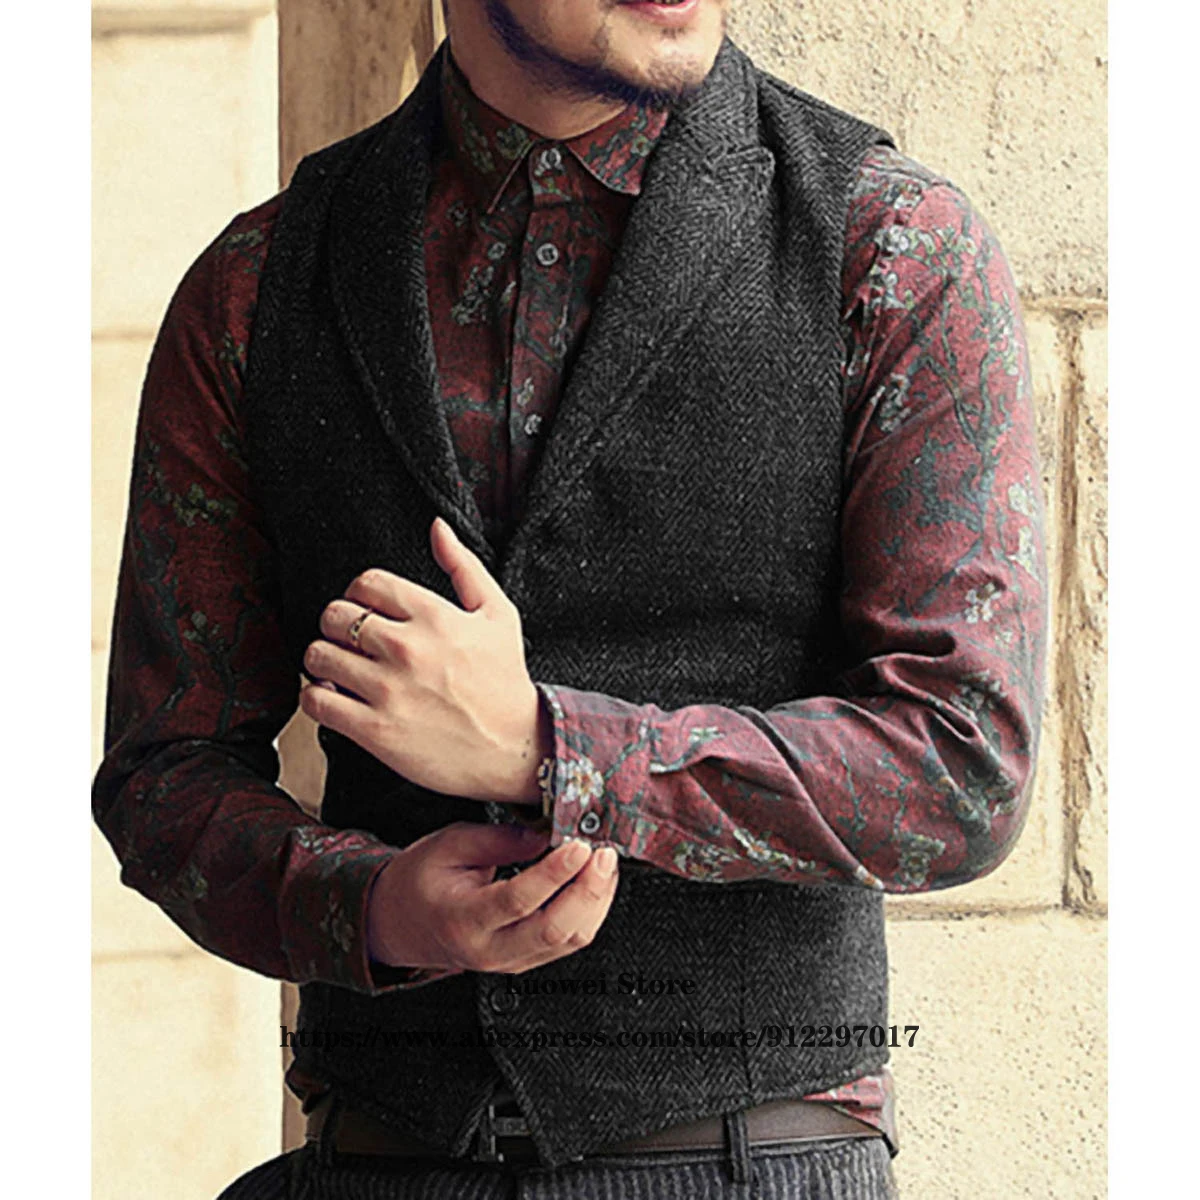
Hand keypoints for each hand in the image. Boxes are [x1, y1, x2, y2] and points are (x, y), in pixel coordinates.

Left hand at [299, 517, 549, 802]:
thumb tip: (437, 526)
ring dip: (323, 661)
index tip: (365, 612)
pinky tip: (337, 699)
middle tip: (350, 643)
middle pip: (333, 616)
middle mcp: (407, 648)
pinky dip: (317, 697)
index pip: (365, 583)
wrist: (514, 748)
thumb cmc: (505, 681)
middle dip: (336, 626)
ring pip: (318, 656)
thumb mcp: (498, 614)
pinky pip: (316, 702)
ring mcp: (388, 690)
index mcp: (434, 615)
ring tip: (341, 671)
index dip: (358, 594)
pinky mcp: (375, 730)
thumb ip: (463, 566)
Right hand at [368, 823, 619, 973]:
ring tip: (604, 863)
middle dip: (587, 890)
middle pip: (553, 930)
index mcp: (464, 918)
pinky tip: (593, 883)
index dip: (554, 873)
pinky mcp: (526, 960)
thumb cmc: (421, 881)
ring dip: (596, 901)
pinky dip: (589, 911)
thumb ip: (497, 839)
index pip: (517, 900)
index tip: (578, 845)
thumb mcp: (449, 845)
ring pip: (569, 940)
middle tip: (602, 854)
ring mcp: (510, 961)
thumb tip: (546, 833)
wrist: (401, 924)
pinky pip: (568, 942)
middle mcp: (489, 949)